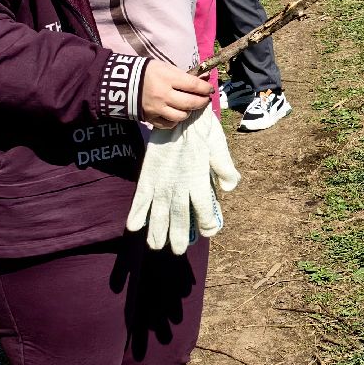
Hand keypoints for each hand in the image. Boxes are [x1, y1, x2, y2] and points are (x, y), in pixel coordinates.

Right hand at [127, 106, 240, 253]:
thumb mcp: (220, 147)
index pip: (203, 211)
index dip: (206, 225)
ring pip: (159, 214)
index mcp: (198, 180)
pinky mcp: (147, 176)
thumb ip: (226, 169)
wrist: (179, 113)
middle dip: (178, 237)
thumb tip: (229, 188)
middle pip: (179, 219)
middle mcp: (179, 185)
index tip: (208, 232)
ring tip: (156, 246)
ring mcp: (161, 182)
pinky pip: (140, 199)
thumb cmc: (203, 130)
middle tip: (177, 250)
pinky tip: (134, 228)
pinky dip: (136, 214)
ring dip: (156, 232)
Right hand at [140, 60, 210, 129]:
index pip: (194, 86)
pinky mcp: (150, 118)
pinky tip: (175, 113)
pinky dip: (175, 120)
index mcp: (168, 78)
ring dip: (188, 111)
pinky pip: (168, 124)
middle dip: (202, 102)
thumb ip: (185, 75)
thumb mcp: (166, 67)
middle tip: (205, 99)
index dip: (205, 88)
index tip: (210, 89)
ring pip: (181, 116)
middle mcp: (163, 95)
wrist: (122, 82)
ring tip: (189, 106)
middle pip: (190, 103)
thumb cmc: (148, 72)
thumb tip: (204, 80)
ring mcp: (157, 108)